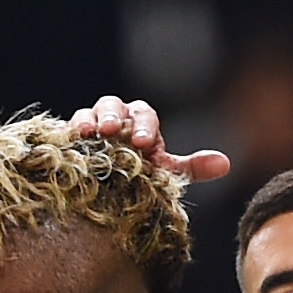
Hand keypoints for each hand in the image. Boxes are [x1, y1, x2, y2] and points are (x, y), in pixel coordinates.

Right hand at [65, 94, 229, 182]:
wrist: (106, 187)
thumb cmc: (139, 174)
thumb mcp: (165, 172)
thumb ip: (191, 167)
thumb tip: (225, 164)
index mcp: (140, 122)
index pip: (145, 116)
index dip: (145, 127)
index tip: (145, 144)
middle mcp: (115, 118)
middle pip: (114, 106)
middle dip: (114, 116)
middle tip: (114, 130)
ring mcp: (90, 126)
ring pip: (88, 113)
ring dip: (88, 120)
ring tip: (87, 132)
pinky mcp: (69, 138)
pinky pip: (66, 130)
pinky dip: (67, 133)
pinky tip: (67, 141)